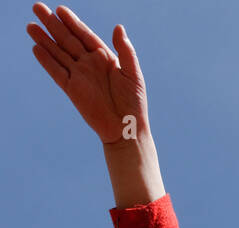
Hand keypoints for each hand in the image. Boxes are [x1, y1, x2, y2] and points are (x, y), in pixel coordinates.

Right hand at [26, 5, 149, 144]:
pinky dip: (47, 61)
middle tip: (37, 7)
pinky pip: (57, 73)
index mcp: (104, 58)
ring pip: (58, 53)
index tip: (60, 9)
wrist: (126, 130)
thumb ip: (126, 51)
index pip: (84, 35)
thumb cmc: (134, 104)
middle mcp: (89, 64)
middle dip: (52, 24)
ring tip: (31, 26)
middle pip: (67, 40)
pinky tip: (36, 49)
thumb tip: (118, 27)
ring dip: (44, 40)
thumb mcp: (133, 74)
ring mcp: (79, 77)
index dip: (72, 22)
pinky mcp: (72, 90)